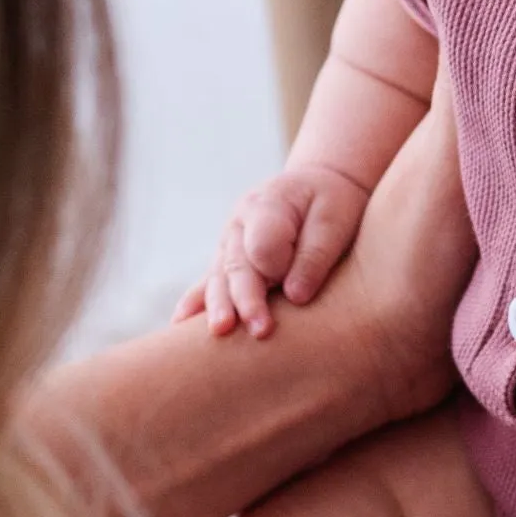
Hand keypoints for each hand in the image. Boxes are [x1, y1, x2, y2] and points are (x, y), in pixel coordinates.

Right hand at [180, 162, 372, 336]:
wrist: (315, 185)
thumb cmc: (332, 201)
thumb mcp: (335, 218)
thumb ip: (315, 254)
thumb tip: (295, 297)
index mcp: (267, 205)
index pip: (264, 245)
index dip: (279, 268)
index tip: (298, 288)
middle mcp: (239, 224)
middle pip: (238, 265)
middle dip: (247, 299)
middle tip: (261, 330)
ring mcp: (228, 242)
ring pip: (219, 277)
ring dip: (220, 306)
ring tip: (221, 330)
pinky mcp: (227, 259)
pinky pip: (209, 281)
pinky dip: (196, 301)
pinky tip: (180, 322)